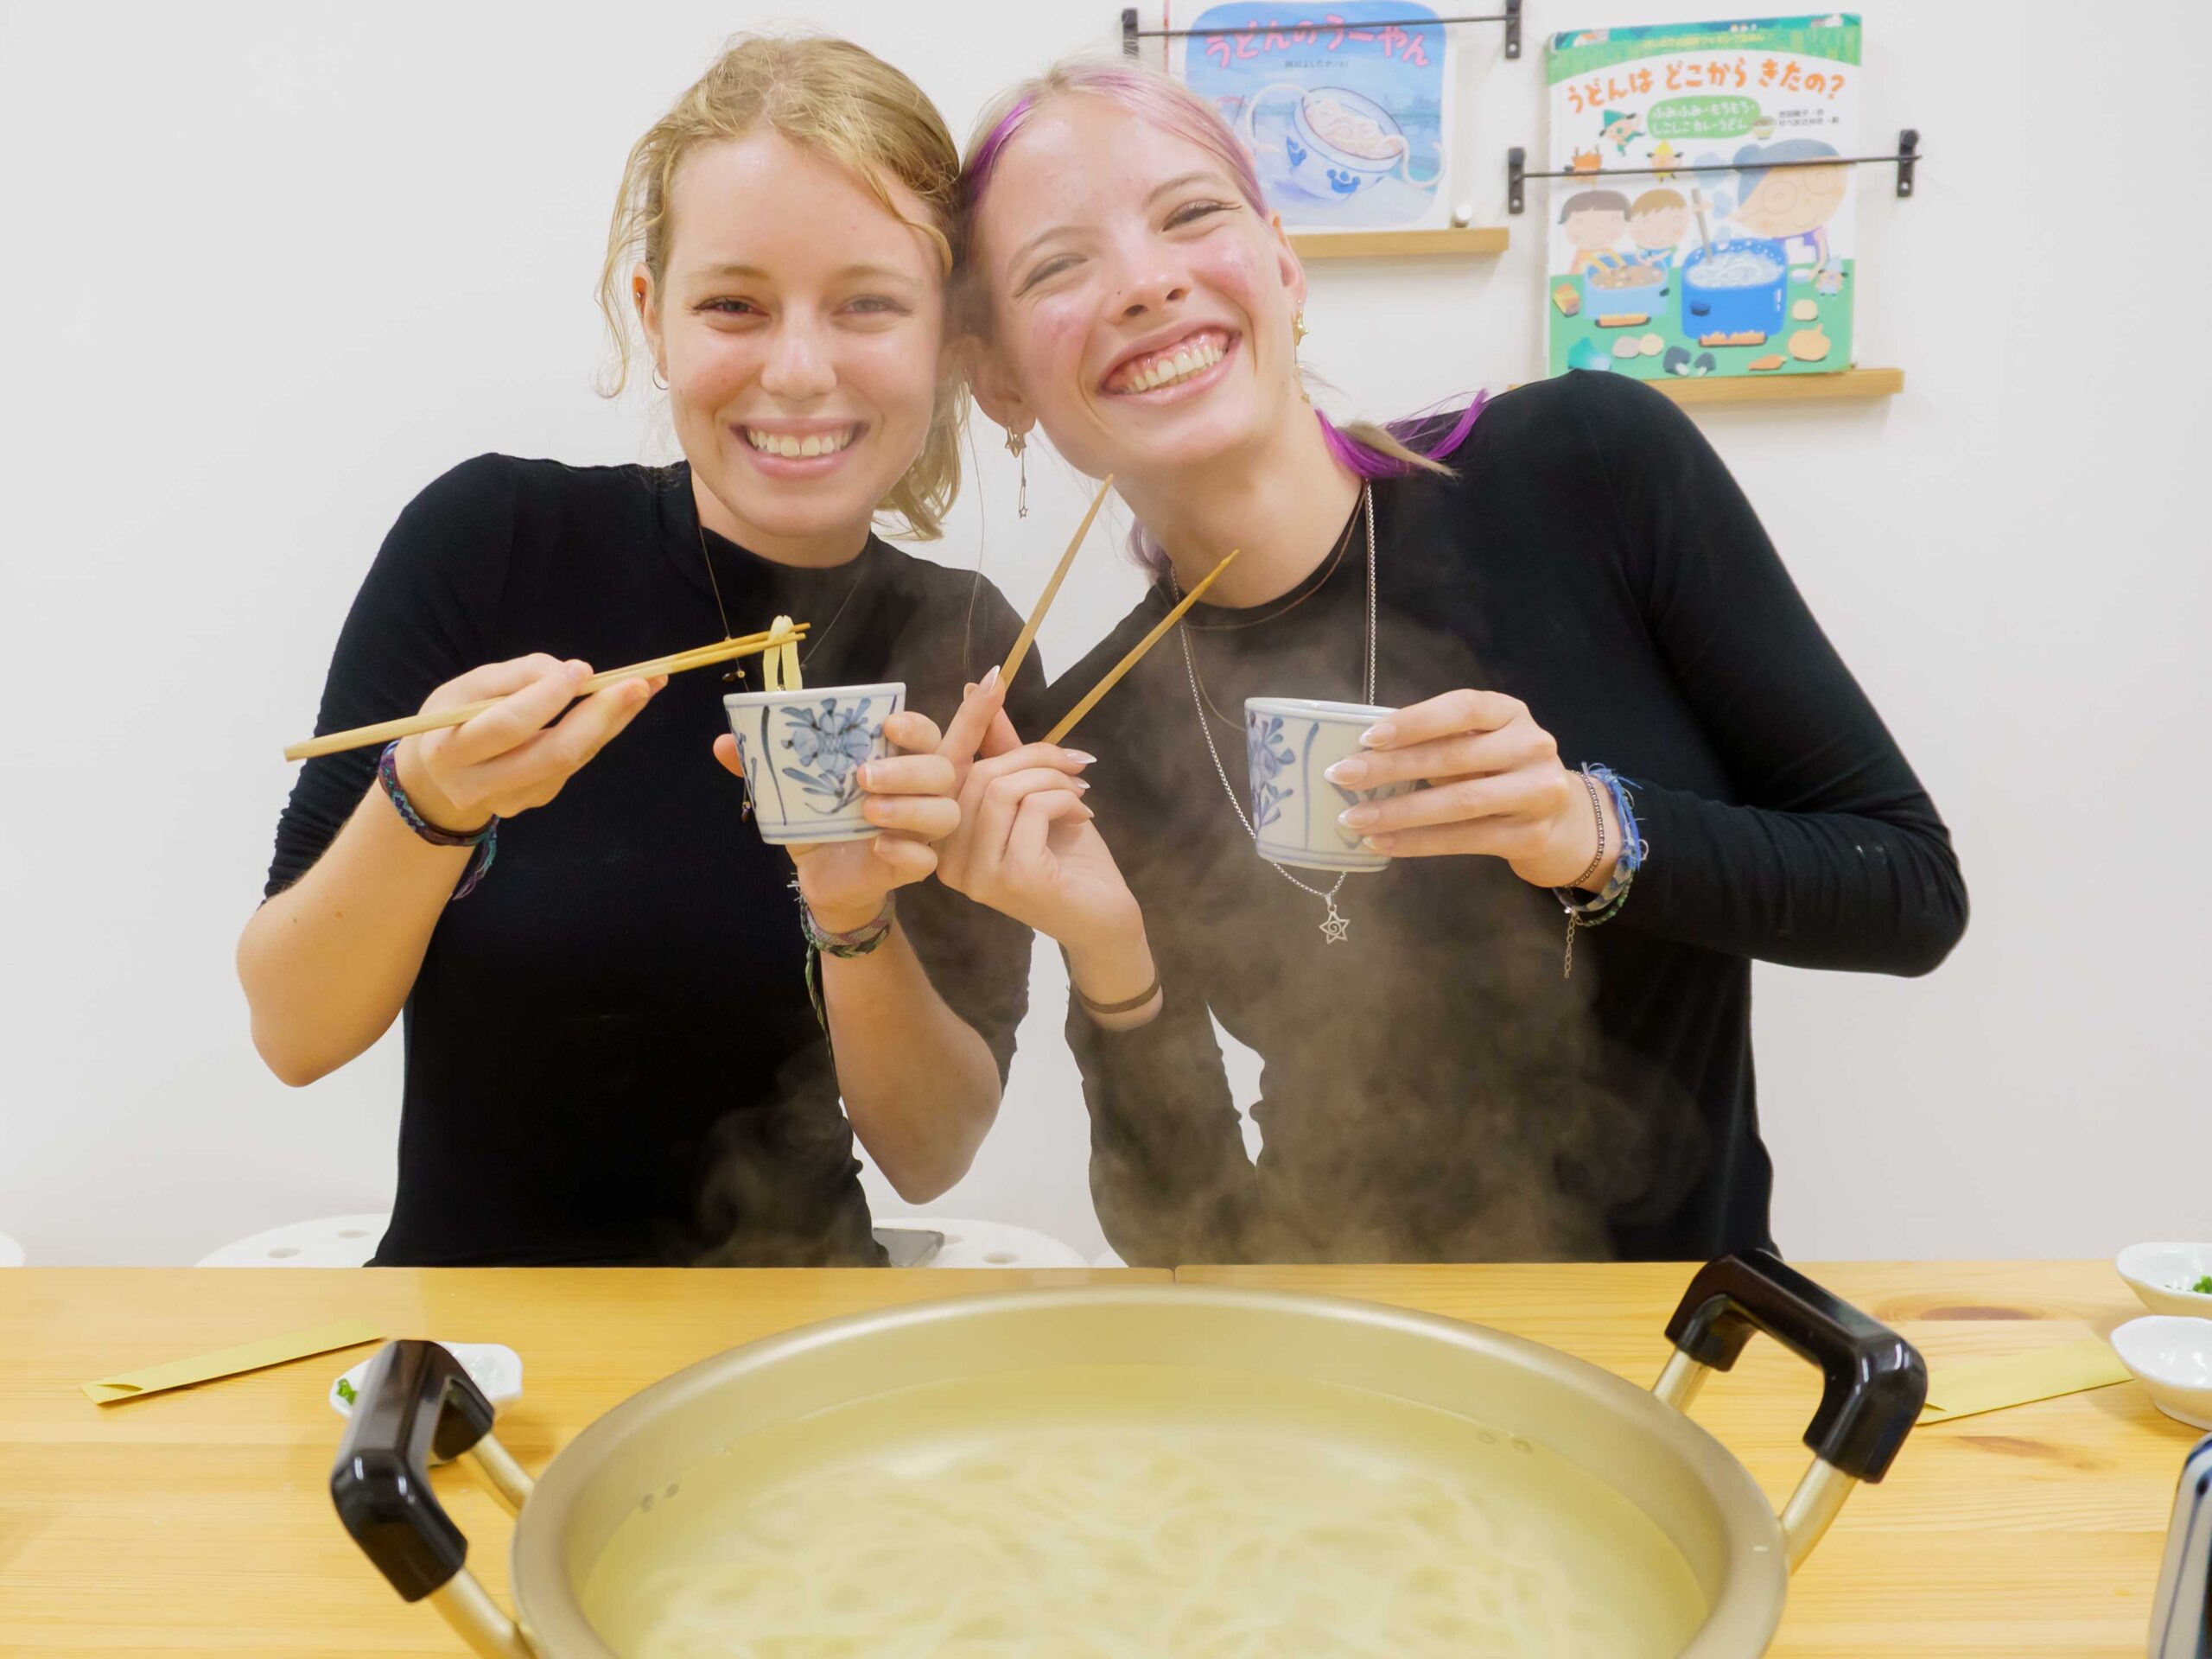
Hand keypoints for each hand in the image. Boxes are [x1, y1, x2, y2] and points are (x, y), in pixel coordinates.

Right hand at [395, 655, 664, 831]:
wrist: (440, 777)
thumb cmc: (453, 719)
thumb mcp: (467, 687)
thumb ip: (517, 675)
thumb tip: (571, 672)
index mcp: (451, 750)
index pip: (509, 725)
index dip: (548, 697)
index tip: (581, 670)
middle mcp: (481, 785)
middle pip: (553, 753)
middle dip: (600, 715)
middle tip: (639, 683)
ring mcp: (513, 799)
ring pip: (573, 759)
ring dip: (614, 721)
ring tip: (648, 686)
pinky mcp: (537, 799)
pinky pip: (576, 762)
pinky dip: (603, 731)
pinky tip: (625, 706)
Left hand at [712, 709, 958, 932]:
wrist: (820, 875)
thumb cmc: (817, 819)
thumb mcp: (788, 790)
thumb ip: (761, 765)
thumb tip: (723, 742)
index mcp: (895, 760)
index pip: (926, 733)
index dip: (916, 725)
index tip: (887, 724)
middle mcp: (917, 791)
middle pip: (941, 770)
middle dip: (907, 769)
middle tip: (863, 775)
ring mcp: (919, 831)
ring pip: (945, 813)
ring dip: (911, 808)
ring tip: (867, 810)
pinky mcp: (911, 867)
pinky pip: (926, 860)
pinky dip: (906, 851)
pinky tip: (877, 846)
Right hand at [931, 673, 1142, 956]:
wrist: (1104, 919)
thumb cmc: (1068, 859)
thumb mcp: (1032, 795)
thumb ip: (1003, 750)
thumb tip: (977, 688)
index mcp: (943, 838)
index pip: (946, 769)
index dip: (969, 721)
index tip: (992, 678)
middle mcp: (947, 860)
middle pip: (978, 775)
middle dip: (1035, 757)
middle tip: (1075, 768)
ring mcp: (975, 874)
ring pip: (1002, 789)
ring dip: (1052, 780)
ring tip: (1079, 798)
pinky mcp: (1011, 878)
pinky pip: (1030, 809)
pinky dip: (1063, 801)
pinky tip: (1082, 817)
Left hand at [1319, 689, 1620, 890]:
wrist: (1563, 820)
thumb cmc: (1501, 771)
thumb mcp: (1481, 743)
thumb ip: (1438, 742)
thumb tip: (1363, 753)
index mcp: (1510, 713)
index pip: (1463, 709)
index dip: (1415, 721)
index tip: (1368, 736)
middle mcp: (1531, 747)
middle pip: (1453, 757)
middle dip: (1391, 768)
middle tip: (1342, 776)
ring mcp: (1536, 793)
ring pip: (1458, 802)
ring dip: (1398, 812)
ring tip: (1353, 819)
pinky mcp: (1529, 836)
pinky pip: (1463, 839)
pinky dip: (1416, 842)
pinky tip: (1381, 843)